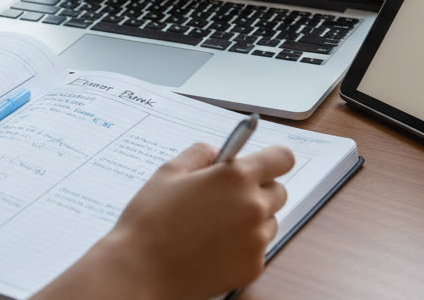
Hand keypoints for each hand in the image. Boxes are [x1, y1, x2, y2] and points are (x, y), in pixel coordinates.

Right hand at [35, 142, 294, 299]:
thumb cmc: (150, 219)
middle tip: (226, 197)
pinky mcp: (253, 266)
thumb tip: (217, 154)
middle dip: (258, 189)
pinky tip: (213, 246)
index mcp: (235, 177)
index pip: (282, 158)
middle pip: (278, 190)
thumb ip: (200, 154)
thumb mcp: (169, 172)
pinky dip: (243, 245)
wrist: (141, 269)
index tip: (261, 164)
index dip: (272, 159)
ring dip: (252, 218)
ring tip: (215, 225)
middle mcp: (253, 206)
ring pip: (269, 220)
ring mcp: (256, 240)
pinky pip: (259, 247)